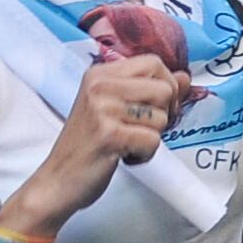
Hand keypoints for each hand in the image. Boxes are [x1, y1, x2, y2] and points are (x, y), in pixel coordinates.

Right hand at [13, 52, 183, 226]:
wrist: (58, 180)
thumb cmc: (88, 146)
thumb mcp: (115, 109)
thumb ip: (150, 90)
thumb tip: (185, 78)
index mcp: (100, 74)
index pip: (154, 62)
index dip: (167, 86)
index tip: (157, 108)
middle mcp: (100, 85)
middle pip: (164, 88)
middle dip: (164, 114)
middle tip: (142, 130)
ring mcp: (102, 109)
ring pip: (162, 117)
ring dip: (151, 138)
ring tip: (126, 144)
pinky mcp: (108, 135)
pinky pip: (153, 141)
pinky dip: (144, 155)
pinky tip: (124, 157)